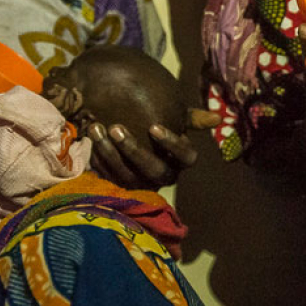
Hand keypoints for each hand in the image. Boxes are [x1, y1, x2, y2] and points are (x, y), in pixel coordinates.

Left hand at [87, 108, 216, 189]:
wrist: (127, 135)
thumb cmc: (152, 126)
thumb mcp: (171, 118)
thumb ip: (189, 117)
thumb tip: (216, 118)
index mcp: (179, 161)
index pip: (187, 157)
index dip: (172, 144)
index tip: (154, 127)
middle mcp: (162, 177)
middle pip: (155, 170)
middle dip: (135, 150)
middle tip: (117, 128)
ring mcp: (140, 184)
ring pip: (128, 176)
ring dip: (111, 153)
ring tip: (97, 128)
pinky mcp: (118, 187)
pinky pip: (108, 177)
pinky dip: (98, 159)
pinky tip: (89, 140)